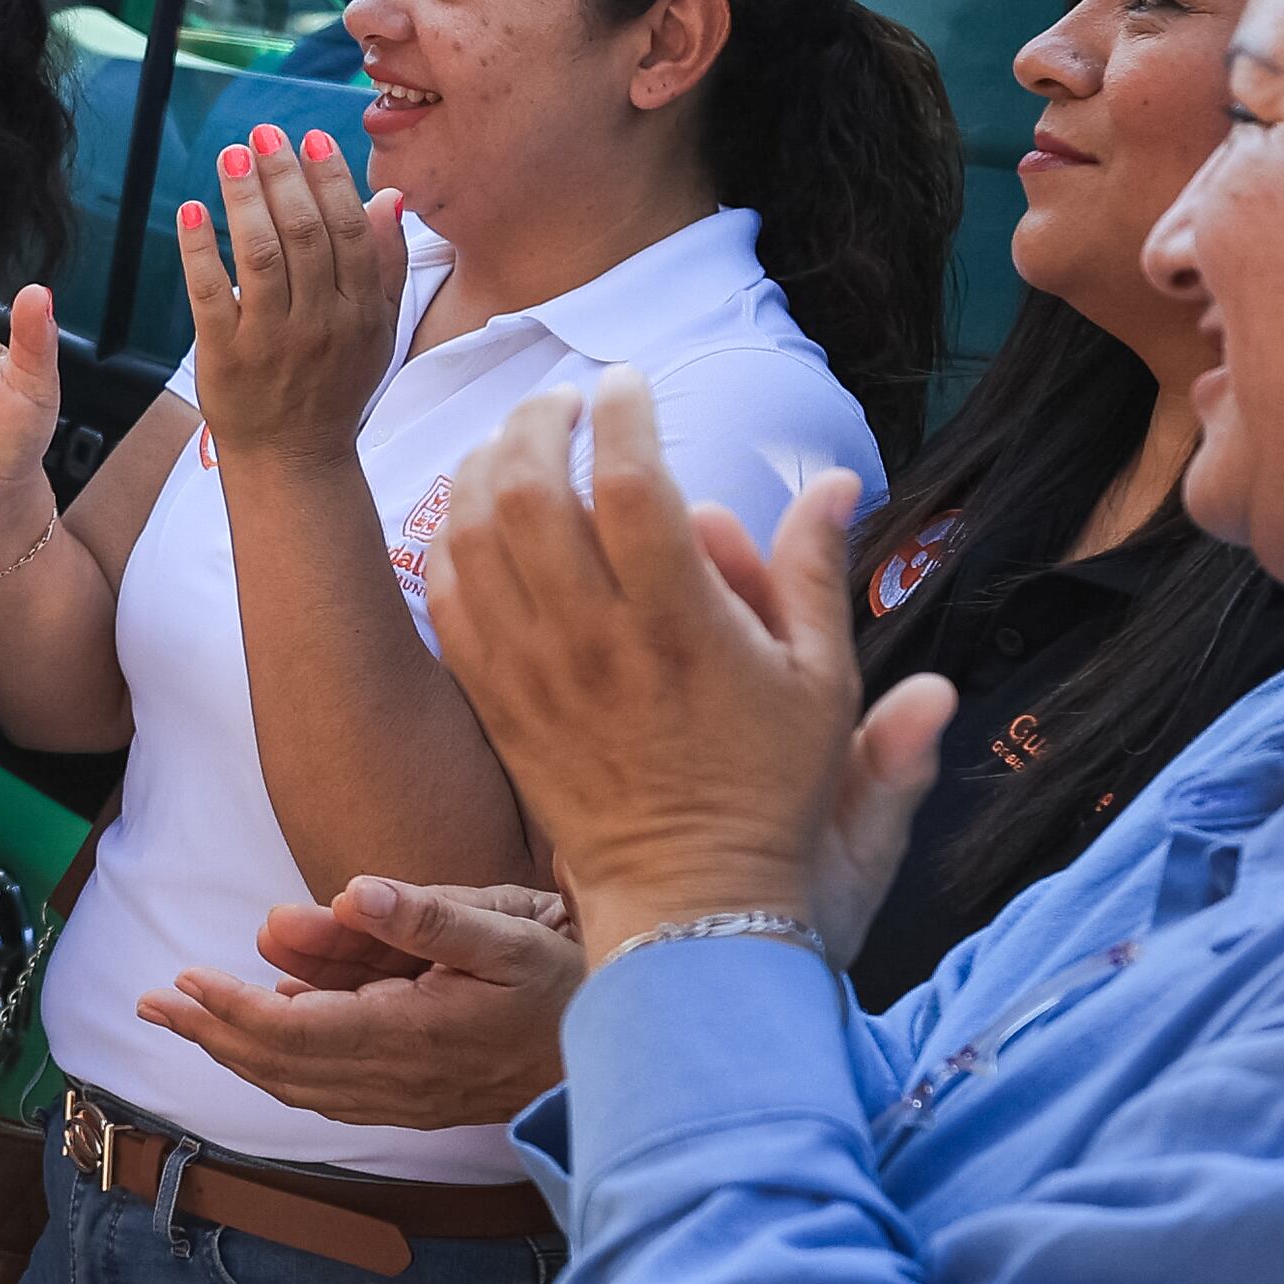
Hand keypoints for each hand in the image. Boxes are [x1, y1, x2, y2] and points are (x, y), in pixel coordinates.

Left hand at [144, 877, 582, 1127]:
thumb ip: (428, 913)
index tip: (182, 979)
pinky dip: (282, 1066)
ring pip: (301, 1084)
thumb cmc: (567, 977)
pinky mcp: (417, 1099)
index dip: (231, 1009)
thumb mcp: (508, 928)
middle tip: (151, 1000)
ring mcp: (407, 1096)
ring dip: (236, 1051)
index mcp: (414, 1033)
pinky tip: (266, 1033)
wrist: (625, 1047)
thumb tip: (354, 889)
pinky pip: (331, 1091)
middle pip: (282, 1065)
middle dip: (211, 1032)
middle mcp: (400, 1077)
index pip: (296, 1031)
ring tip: (184, 1016)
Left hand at [174, 124, 404, 467]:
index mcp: (361, 311)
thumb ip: (388, 265)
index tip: (311, 138)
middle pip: (305, 235)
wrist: (295, 461)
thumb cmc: (335, 386)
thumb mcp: (378, 331)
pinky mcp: (226, 357)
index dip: (331, 181)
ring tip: (231, 155)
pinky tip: (192, 209)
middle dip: (283, 176)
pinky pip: (211, 294)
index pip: (349, 232)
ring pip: (260, 256)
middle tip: (263, 133)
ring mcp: (273, 341)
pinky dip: (200, 249)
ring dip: (244, 198)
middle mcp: (321, 324)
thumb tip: (389, 198)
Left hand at [423, 370, 891, 960]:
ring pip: (475, 534)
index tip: (630, 383)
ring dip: (486, 465)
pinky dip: (452, 537)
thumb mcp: (823, 684)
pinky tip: (480, 513)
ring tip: (517, 441)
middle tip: (565, 401)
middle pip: (530, 491)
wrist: (690, 899)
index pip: (630, 483)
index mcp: (681, 626)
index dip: (623, 413)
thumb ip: (818, 572)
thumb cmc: (768, 790)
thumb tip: (835, 480)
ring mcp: (536, 673)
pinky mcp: (498, 703)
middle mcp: (597, 641)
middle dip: (539, 420)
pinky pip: (448, 597)